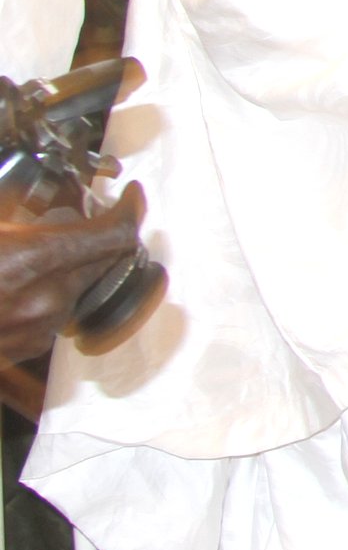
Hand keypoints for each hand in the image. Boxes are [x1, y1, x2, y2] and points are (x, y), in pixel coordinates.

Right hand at [0, 183, 144, 366]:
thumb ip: (19, 209)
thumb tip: (49, 197)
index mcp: (36, 260)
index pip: (115, 233)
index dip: (128, 209)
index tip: (128, 196)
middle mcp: (44, 300)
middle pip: (102, 261)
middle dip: (96, 237)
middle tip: (76, 218)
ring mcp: (32, 331)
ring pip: (76, 290)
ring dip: (69, 270)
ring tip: (35, 255)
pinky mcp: (17, 352)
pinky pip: (51, 319)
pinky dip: (46, 299)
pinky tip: (19, 289)